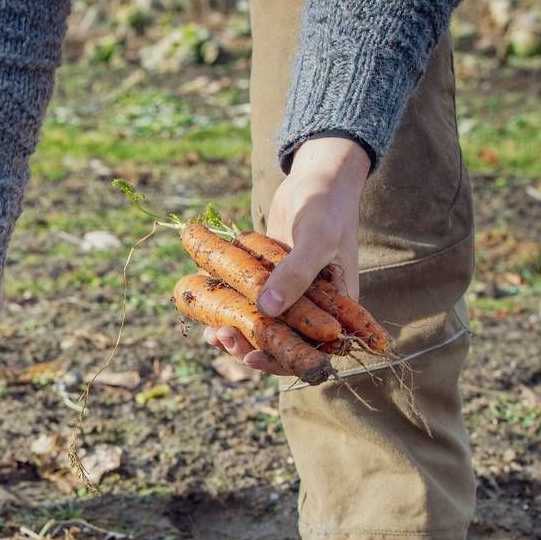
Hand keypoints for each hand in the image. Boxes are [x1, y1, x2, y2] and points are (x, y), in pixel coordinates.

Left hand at [206, 136, 370, 371]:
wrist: (316, 177)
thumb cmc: (327, 206)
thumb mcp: (316, 239)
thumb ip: (295, 273)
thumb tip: (268, 310)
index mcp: (335, 309)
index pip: (311, 351)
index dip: (281, 362)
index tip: (252, 358)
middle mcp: (311, 308)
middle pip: (279, 344)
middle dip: (249, 348)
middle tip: (223, 338)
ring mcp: (286, 295)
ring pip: (259, 326)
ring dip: (235, 333)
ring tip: (211, 333)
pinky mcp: (266, 281)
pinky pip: (245, 301)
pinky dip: (226, 306)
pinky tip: (205, 304)